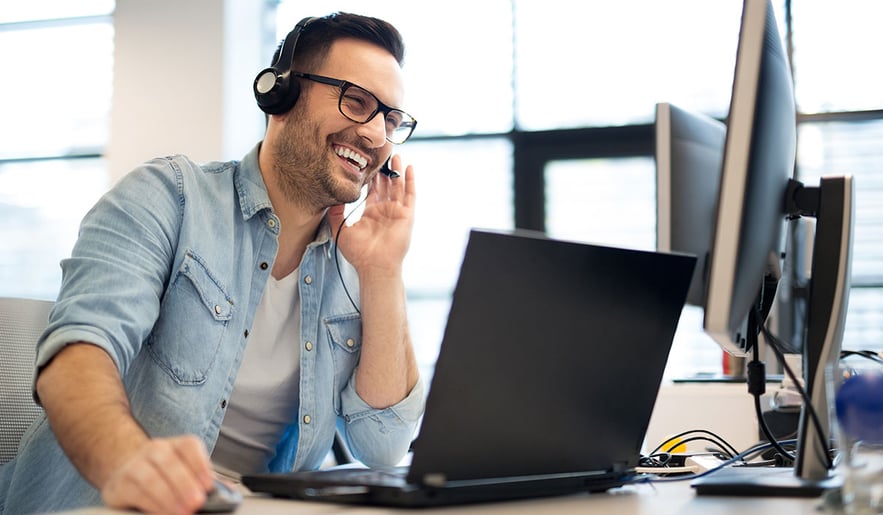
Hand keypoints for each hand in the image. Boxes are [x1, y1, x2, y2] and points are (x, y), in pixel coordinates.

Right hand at [101, 435, 214, 514]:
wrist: (126, 472)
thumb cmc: (165, 475)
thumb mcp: (187, 473)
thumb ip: (206, 481)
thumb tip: (231, 493)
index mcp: (177, 446)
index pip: (189, 446)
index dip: (200, 464)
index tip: (209, 485)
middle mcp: (155, 450)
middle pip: (169, 461)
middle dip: (184, 483)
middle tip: (197, 502)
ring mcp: (135, 465)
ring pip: (150, 477)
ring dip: (167, 497)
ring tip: (182, 512)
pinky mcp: (119, 484)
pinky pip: (134, 493)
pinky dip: (151, 504)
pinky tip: (162, 512)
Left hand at [328, 154, 415, 274]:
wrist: (374, 266)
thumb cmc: (358, 253)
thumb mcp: (340, 230)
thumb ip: (335, 214)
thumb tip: (332, 197)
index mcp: (371, 214)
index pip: (372, 191)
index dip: (370, 177)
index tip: (366, 163)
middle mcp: (385, 211)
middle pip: (386, 186)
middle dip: (384, 170)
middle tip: (380, 154)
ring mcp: (397, 213)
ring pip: (398, 187)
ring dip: (397, 171)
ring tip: (395, 155)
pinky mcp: (407, 215)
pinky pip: (410, 195)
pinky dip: (410, 181)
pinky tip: (408, 167)